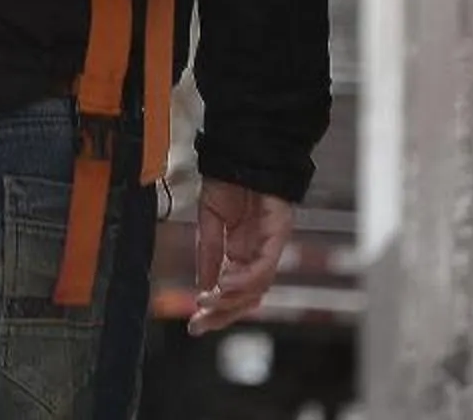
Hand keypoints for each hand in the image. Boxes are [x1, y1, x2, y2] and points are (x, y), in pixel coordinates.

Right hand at [190, 180, 294, 335]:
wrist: (240, 146)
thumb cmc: (227, 177)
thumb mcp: (209, 220)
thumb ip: (209, 253)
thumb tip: (203, 286)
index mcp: (241, 251)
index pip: (233, 291)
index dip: (215, 309)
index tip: (194, 322)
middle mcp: (258, 252)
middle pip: (247, 298)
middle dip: (222, 314)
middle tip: (198, 325)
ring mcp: (270, 244)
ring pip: (257, 287)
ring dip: (231, 299)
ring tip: (208, 299)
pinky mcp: (278, 232)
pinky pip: (265, 265)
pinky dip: (246, 279)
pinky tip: (225, 282)